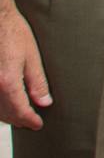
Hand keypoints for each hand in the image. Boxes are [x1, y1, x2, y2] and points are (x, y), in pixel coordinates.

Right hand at [0, 5, 48, 129]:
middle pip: (5, 113)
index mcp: (7, 81)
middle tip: (31, 122)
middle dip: (19, 120)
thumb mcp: (32, 56)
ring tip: (21, 116)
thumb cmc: (12, 32)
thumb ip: (37, 82)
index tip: (38, 125)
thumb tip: (44, 102)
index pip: (20, 110)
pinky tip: (5, 104)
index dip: (30, 119)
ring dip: (7, 115)